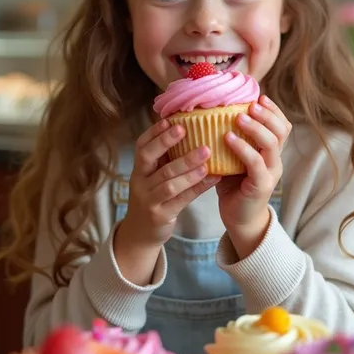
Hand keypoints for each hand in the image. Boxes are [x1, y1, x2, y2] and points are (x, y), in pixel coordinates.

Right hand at [118, 119, 219, 247]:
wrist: (141, 234)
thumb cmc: (153, 197)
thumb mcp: (152, 178)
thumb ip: (164, 159)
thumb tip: (187, 130)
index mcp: (139, 170)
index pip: (141, 146)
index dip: (154, 133)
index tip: (169, 119)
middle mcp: (140, 182)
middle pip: (150, 159)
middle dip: (167, 142)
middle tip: (186, 129)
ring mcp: (149, 200)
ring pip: (168, 181)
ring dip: (188, 166)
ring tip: (206, 154)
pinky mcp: (161, 215)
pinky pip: (182, 198)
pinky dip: (199, 187)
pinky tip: (214, 177)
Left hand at [217, 95, 291, 258]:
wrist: (238, 218)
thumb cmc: (232, 183)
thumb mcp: (233, 156)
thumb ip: (231, 137)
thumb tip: (212, 110)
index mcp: (271, 151)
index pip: (282, 125)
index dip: (274, 110)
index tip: (260, 96)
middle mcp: (275, 159)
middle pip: (282, 131)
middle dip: (267, 114)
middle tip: (251, 103)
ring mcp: (271, 173)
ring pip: (272, 144)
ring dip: (256, 128)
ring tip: (239, 117)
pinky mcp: (262, 186)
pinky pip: (256, 163)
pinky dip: (243, 148)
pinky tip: (228, 138)